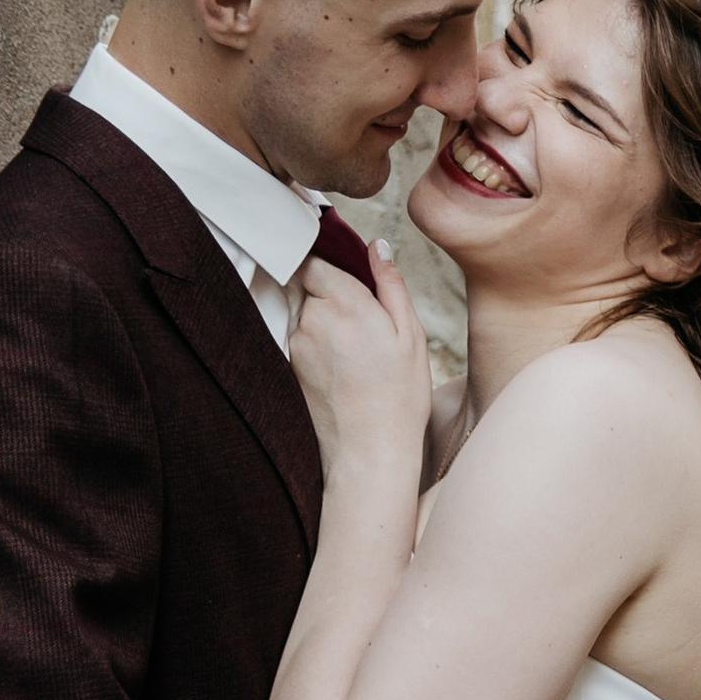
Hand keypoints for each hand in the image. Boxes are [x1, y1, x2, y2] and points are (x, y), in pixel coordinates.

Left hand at [287, 245, 429, 480]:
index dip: (335, 267)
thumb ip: (391, 285)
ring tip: (355, 354)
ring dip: (325, 322)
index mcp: (346, 303)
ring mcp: (297, 342)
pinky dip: (318, 346)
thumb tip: (377, 247)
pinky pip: (301, 339)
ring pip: (306, 313)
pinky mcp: (290, 365)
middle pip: (311, 286)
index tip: (352, 283)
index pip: (320, 261)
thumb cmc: (399, 397)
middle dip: (332, 295)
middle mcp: (314, 318)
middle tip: (363, 324)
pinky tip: (341, 370)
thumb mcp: (410, 336)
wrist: (370, 452)